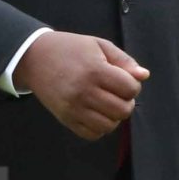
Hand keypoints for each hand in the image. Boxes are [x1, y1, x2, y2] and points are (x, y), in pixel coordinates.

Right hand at [15, 30, 147, 139]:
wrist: (35, 58)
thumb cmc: (70, 49)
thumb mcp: (98, 45)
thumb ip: (123, 60)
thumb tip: (144, 76)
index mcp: (95, 70)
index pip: (130, 89)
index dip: (133, 85)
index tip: (125, 79)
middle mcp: (84, 92)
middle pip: (123, 110)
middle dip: (127, 102)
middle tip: (118, 93)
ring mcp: (74, 108)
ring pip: (109, 125)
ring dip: (114, 116)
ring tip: (107, 103)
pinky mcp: (65, 119)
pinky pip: (92, 134)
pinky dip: (100, 127)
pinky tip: (97, 113)